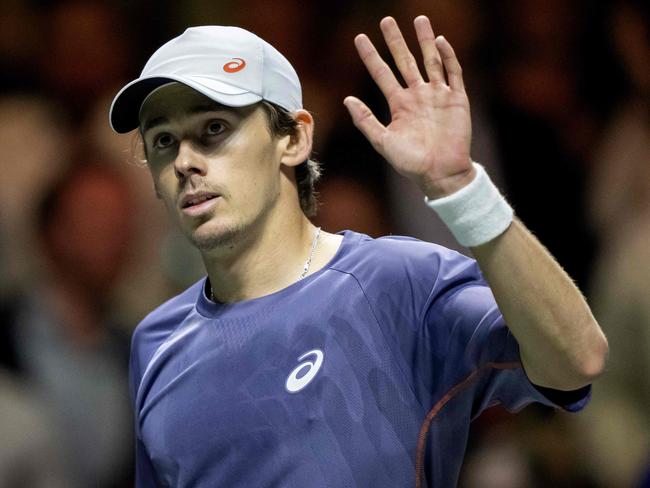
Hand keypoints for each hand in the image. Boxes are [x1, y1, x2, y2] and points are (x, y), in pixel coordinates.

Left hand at [344, 16, 473, 198]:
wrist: (441, 174)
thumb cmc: (411, 163)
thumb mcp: (383, 142)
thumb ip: (365, 121)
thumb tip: (346, 99)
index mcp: (399, 105)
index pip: (382, 74)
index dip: (371, 56)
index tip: (359, 38)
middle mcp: (417, 96)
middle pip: (405, 61)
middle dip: (396, 41)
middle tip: (386, 20)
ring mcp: (438, 96)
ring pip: (430, 61)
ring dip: (425, 40)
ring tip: (419, 19)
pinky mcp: (457, 99)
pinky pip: (453, 73)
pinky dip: (448, 56)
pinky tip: (440, 41)